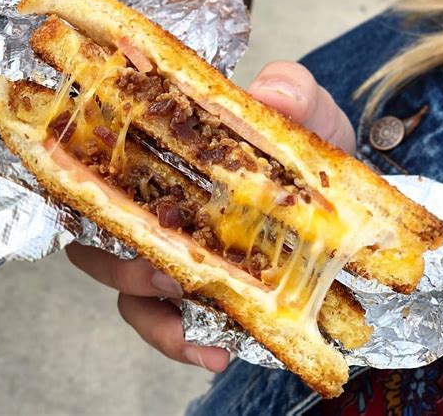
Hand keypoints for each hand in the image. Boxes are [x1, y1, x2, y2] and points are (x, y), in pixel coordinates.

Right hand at [68, 61, 354, 371]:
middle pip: (110, 243)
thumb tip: (267, 95)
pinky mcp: (211, 291)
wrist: (349, 194)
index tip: (95, 198)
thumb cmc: (311, 144)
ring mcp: (186, 254)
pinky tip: (214, 353)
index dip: (93, 184)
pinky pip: (179, 325)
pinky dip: (187, 343)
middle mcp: (168, 211)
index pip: (114, 170)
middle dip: (123, 266)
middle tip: (160, 272)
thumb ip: (291, 90)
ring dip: (150, 311)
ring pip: (135, 293)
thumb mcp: (308, 109)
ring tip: (188, 320)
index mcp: (173, 162)